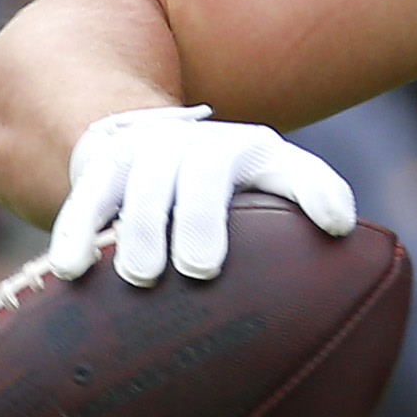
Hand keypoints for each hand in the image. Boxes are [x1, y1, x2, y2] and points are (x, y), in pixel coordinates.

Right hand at [47, 105, 356, 285]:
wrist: (146, 137)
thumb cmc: (225, 180)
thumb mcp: (269, 177)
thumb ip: (310, 194)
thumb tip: (345, 229)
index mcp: (253, 151)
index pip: (292, 168)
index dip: (317, 192)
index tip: (336, 228)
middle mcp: (199, 144)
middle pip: (201, 175)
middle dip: (200, 218)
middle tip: (202, 269)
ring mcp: (147, 152)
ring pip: (140, 185)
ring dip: (140, 230)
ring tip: (142, 279)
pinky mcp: (101, 167)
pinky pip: (86, 200)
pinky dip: (77, 232)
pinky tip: (71, 271)